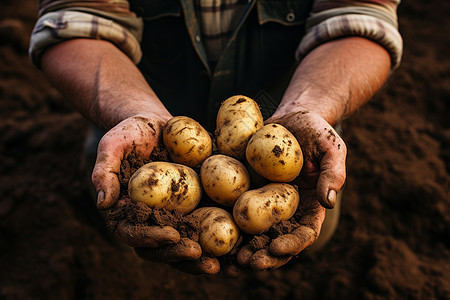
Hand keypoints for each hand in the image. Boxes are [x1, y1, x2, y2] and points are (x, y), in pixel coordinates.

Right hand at [91, 115, 219, 273]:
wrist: (158, 125)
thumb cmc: (131, 134)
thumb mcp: (112, 145)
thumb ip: (104, 172)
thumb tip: (104, 204)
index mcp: (128, 212)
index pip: (134, 234)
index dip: (151, 239)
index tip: (171, 235)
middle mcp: (152, 220)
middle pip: (162, 247)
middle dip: (179, 255)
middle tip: (198, 255)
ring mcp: (175, 216)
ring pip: (186, 243)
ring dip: (200, 258)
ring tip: (218, 264)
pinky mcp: (195, 208)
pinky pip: (207, 227)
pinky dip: (218, 239)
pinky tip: (235, 244)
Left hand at [232, 111, 346, 271]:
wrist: (290, 119)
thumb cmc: (316, 132)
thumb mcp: (331, 147)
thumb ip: (333, 173)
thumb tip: (328, 201)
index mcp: (309, 207)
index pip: (304, 233)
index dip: (292, 244)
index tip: (276, 248)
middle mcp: (285, 211)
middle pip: (274, 241)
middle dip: (262, 256)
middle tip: (247, 262)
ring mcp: (262, 204)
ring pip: (251, 234)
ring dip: (239, 250)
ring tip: (227, 261)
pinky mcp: (243, 192)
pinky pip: (230, 211)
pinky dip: (221, 226)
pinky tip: (207, 235)